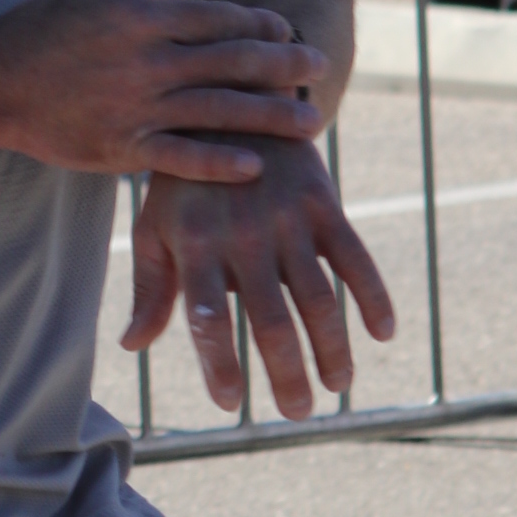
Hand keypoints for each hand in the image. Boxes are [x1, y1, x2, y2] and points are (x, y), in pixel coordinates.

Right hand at [0, 0, 329, 182]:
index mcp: (141, 18)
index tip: (288, 29)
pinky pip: (180, 157)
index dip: (260, 24)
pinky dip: (218, 162)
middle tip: (321, 64)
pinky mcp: (121, 147)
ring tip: (311, 120)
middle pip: (231, 60)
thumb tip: (177, 7)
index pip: (217, 18)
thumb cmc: (37, 32)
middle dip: (283, 63)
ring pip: (217, 109)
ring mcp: (136, 106)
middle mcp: (147, 61)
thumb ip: (140, 3)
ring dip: (270, 115)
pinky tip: (253, 166)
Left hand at [126, 148, 395, 418]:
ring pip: (319, 298)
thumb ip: (151, 287)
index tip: (231, 404)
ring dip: (333, 348)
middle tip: (297, 413)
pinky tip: (383, 334)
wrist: (233, 103)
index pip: (208, 318)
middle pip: (271, 319)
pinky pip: (355, 258)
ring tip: (338, 386)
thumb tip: (132, 344)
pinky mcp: (323, 204)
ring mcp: (287, 220)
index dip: (220, 364)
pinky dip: (374, 296)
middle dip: (286, 373)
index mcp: (196, 246)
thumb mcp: (156, 226)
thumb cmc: (186, 181)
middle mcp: (243, 237)